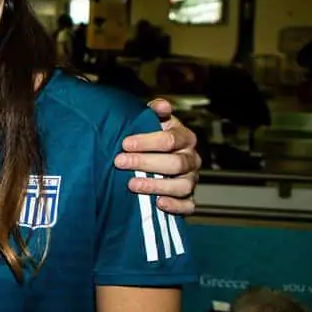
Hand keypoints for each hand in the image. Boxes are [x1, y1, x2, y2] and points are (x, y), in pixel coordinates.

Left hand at [114, 98, 200, 215]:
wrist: (156, 157)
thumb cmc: (152, 137)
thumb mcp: (152, 121)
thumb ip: (155, 111)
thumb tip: (161, 105)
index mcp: (184, 138)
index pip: (170, 139)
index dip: (147, 141)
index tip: (125, 143)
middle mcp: (191, 159)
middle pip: (176, 163)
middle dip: (146, 162)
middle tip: (120, 162)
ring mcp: (191, 179)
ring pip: (182, 185)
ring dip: (156, 186)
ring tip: (132, 184)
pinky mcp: (188, 198)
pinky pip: (189, 205)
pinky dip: (175, 206)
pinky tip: (158, 204)